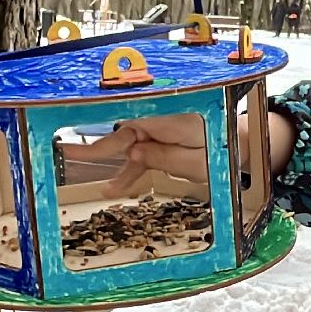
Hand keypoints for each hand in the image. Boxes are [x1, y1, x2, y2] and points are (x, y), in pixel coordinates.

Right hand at [62, 112, 296, 195]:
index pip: (126, 129)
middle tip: (67, 156)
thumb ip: (164, 157)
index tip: (76, 150)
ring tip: (107, 192)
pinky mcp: (164, 139)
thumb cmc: (224, 151)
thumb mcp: (196, 162)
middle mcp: (161, 119)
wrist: (243, 142)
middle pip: (123, 135)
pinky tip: (119, 188)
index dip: (100, 142)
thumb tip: (133, 154)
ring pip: (131, 147)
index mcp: (168, 120)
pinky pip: (143, 154)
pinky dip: (133, 170)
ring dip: (120, 169)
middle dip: (98, 150)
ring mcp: (161, 129)